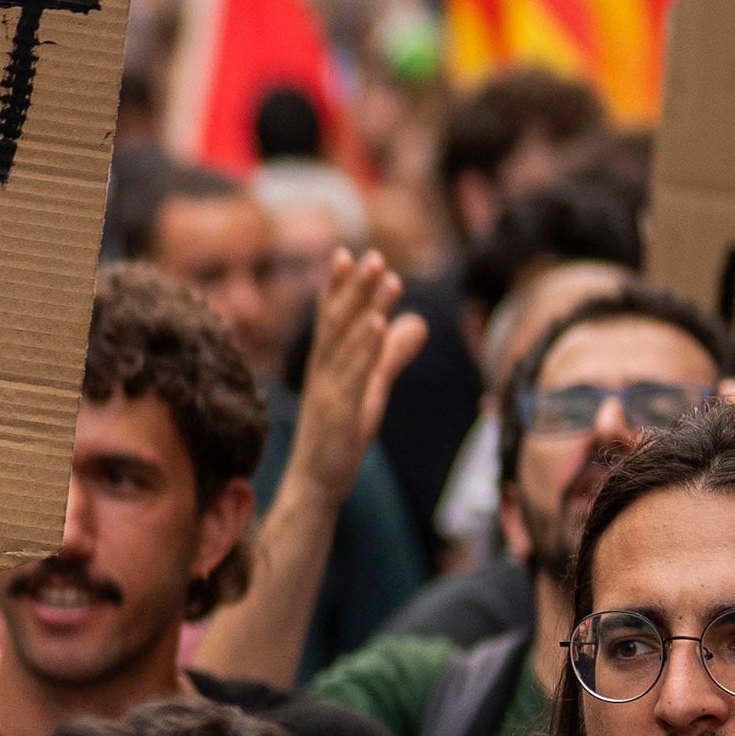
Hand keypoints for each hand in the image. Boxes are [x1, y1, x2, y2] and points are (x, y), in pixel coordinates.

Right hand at [289, 250, 426, 495]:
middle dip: (355, 287)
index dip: (338, 286)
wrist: (317, 482)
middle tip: (373, 255)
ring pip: (348, 342)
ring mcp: (328, 390)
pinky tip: (378, 325)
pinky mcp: (339, 412)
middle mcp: (323, 370)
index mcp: (327, 362)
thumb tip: (418, 321)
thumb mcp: (372, 387)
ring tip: (387, 279)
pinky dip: (365, 347)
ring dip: (366, 307)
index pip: (332, 318)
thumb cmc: (340, 433)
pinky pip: (353, 374)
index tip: (346, 253)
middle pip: (339, 322)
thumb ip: (392, 354)